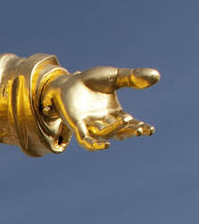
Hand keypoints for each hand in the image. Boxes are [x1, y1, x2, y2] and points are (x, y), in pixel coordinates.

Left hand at [41, 65, 157, 150]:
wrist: (68, 80)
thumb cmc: (90, 80)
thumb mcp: (114, 77)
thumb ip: (133, 77)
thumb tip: (156, 76)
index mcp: (114, 113)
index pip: (130, 124)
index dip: (141, 127)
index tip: (151, 130)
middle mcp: (104, 122)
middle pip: (120, 131)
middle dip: (130, 131)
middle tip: (140, 129)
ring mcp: (90, 125)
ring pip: (106, 133)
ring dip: (116, 130)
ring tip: (127, 122)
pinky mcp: (76, 125)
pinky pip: (85, 140)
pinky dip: (95, 145)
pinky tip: (106, 146)